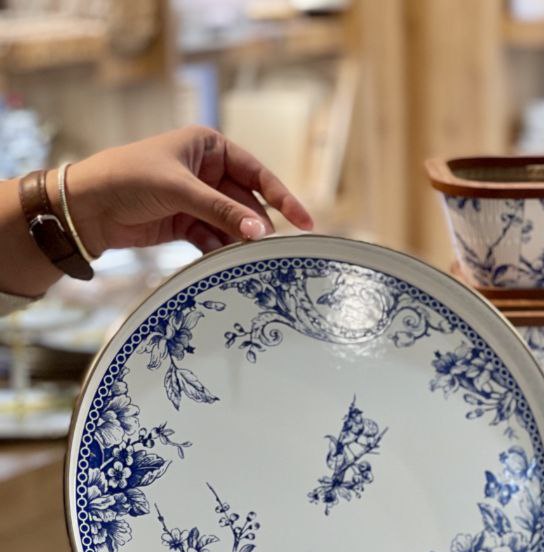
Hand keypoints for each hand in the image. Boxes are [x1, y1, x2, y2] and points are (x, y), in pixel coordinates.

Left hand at [65, 125, 313, 257]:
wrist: (86, 206)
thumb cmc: (129, 179)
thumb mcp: (179, 189)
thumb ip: (221, 210)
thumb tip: (261, 230)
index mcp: (207, 146)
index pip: (255, 172)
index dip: (282, 196)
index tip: (305, 221)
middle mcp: (205, 170)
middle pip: (245, 201)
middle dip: (257, 225)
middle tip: (272, 250)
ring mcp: (196, 199)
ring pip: (231, 223)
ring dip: (239, 241)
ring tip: (251, 260)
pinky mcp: (184, 223)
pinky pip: (213, 238)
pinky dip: (220, 250)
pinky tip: (226, 262)